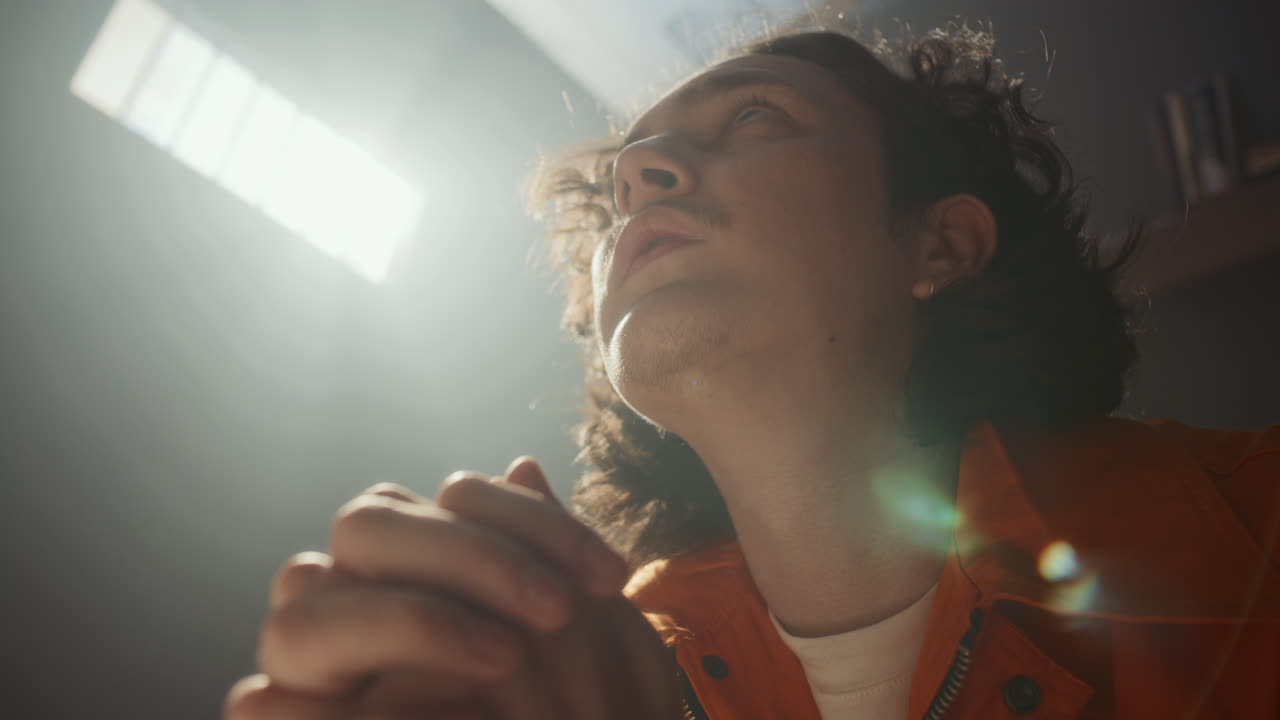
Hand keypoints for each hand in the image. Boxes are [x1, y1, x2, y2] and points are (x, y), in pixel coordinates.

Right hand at [224, 457, 681, 718]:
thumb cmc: (563, 717)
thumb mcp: (579, 647)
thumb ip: (538, 560)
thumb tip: (522, 464)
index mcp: (412, 558)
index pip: (450, 496)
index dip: (532, 522)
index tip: (612, 575)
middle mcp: (346, 596)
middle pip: (365, 526)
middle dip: (470, 557)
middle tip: (559, 610)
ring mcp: (308, 664)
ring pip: (300, 612)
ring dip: (412, 620)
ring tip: (507, 658)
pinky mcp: (286, 716)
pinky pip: (263, 706)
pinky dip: (328, 712)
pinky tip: (458, 715)